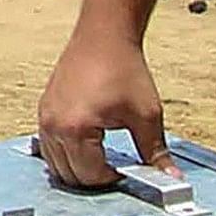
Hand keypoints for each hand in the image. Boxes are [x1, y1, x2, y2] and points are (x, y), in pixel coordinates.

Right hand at [35, 23, 169, 188]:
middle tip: (116, 167)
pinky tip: (86, 144)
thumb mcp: (146, 114)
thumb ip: (155, 151)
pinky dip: (64, 153)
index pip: (90, 175)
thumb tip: (171, 178)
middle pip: (69, 174)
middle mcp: (54, 126)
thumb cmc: (124, 70)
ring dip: (76, 167)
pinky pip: (48, 145)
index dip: (112, 179)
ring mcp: (45, 118)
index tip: (128, 171)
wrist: (103, 36)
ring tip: (101, 157)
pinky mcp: (43, 110)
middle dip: (93, 177)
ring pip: (55, 163)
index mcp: (77, 129)